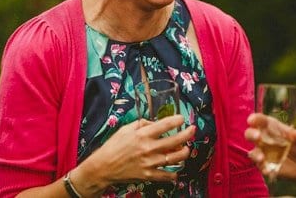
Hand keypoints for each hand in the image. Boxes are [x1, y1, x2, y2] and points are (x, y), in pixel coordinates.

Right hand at [79, 114, 195, 187]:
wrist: (103, 167)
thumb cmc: (113, 146)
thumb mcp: (125, 129)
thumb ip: (142, 124)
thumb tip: (154, 123)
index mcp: (142, 135)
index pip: (165, 125)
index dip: (177, 120)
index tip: (182, 118)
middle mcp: (148, 148)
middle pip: (175, 141)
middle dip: (188, 134)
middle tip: (192, 130)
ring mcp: (150, 163)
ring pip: (175, 158)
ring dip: (184, 153)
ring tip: (186, 149)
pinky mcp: (148, 175)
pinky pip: (167, 175)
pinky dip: (174, 173)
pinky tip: (176, 169)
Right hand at [244, 113, 295, 182]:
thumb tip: (295, 133)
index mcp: (272, 128)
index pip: (261, 121)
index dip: (255, 119)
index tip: (252, 120)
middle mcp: (264, 139)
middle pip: (251, 134)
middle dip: (251, 134)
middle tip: (257, 136)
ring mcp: (263, 153)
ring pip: (253, 152)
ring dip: (255, 154)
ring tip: (261, 158)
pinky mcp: (265, 165)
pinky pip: (260, 166)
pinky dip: (262, 168)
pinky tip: (268, 170)